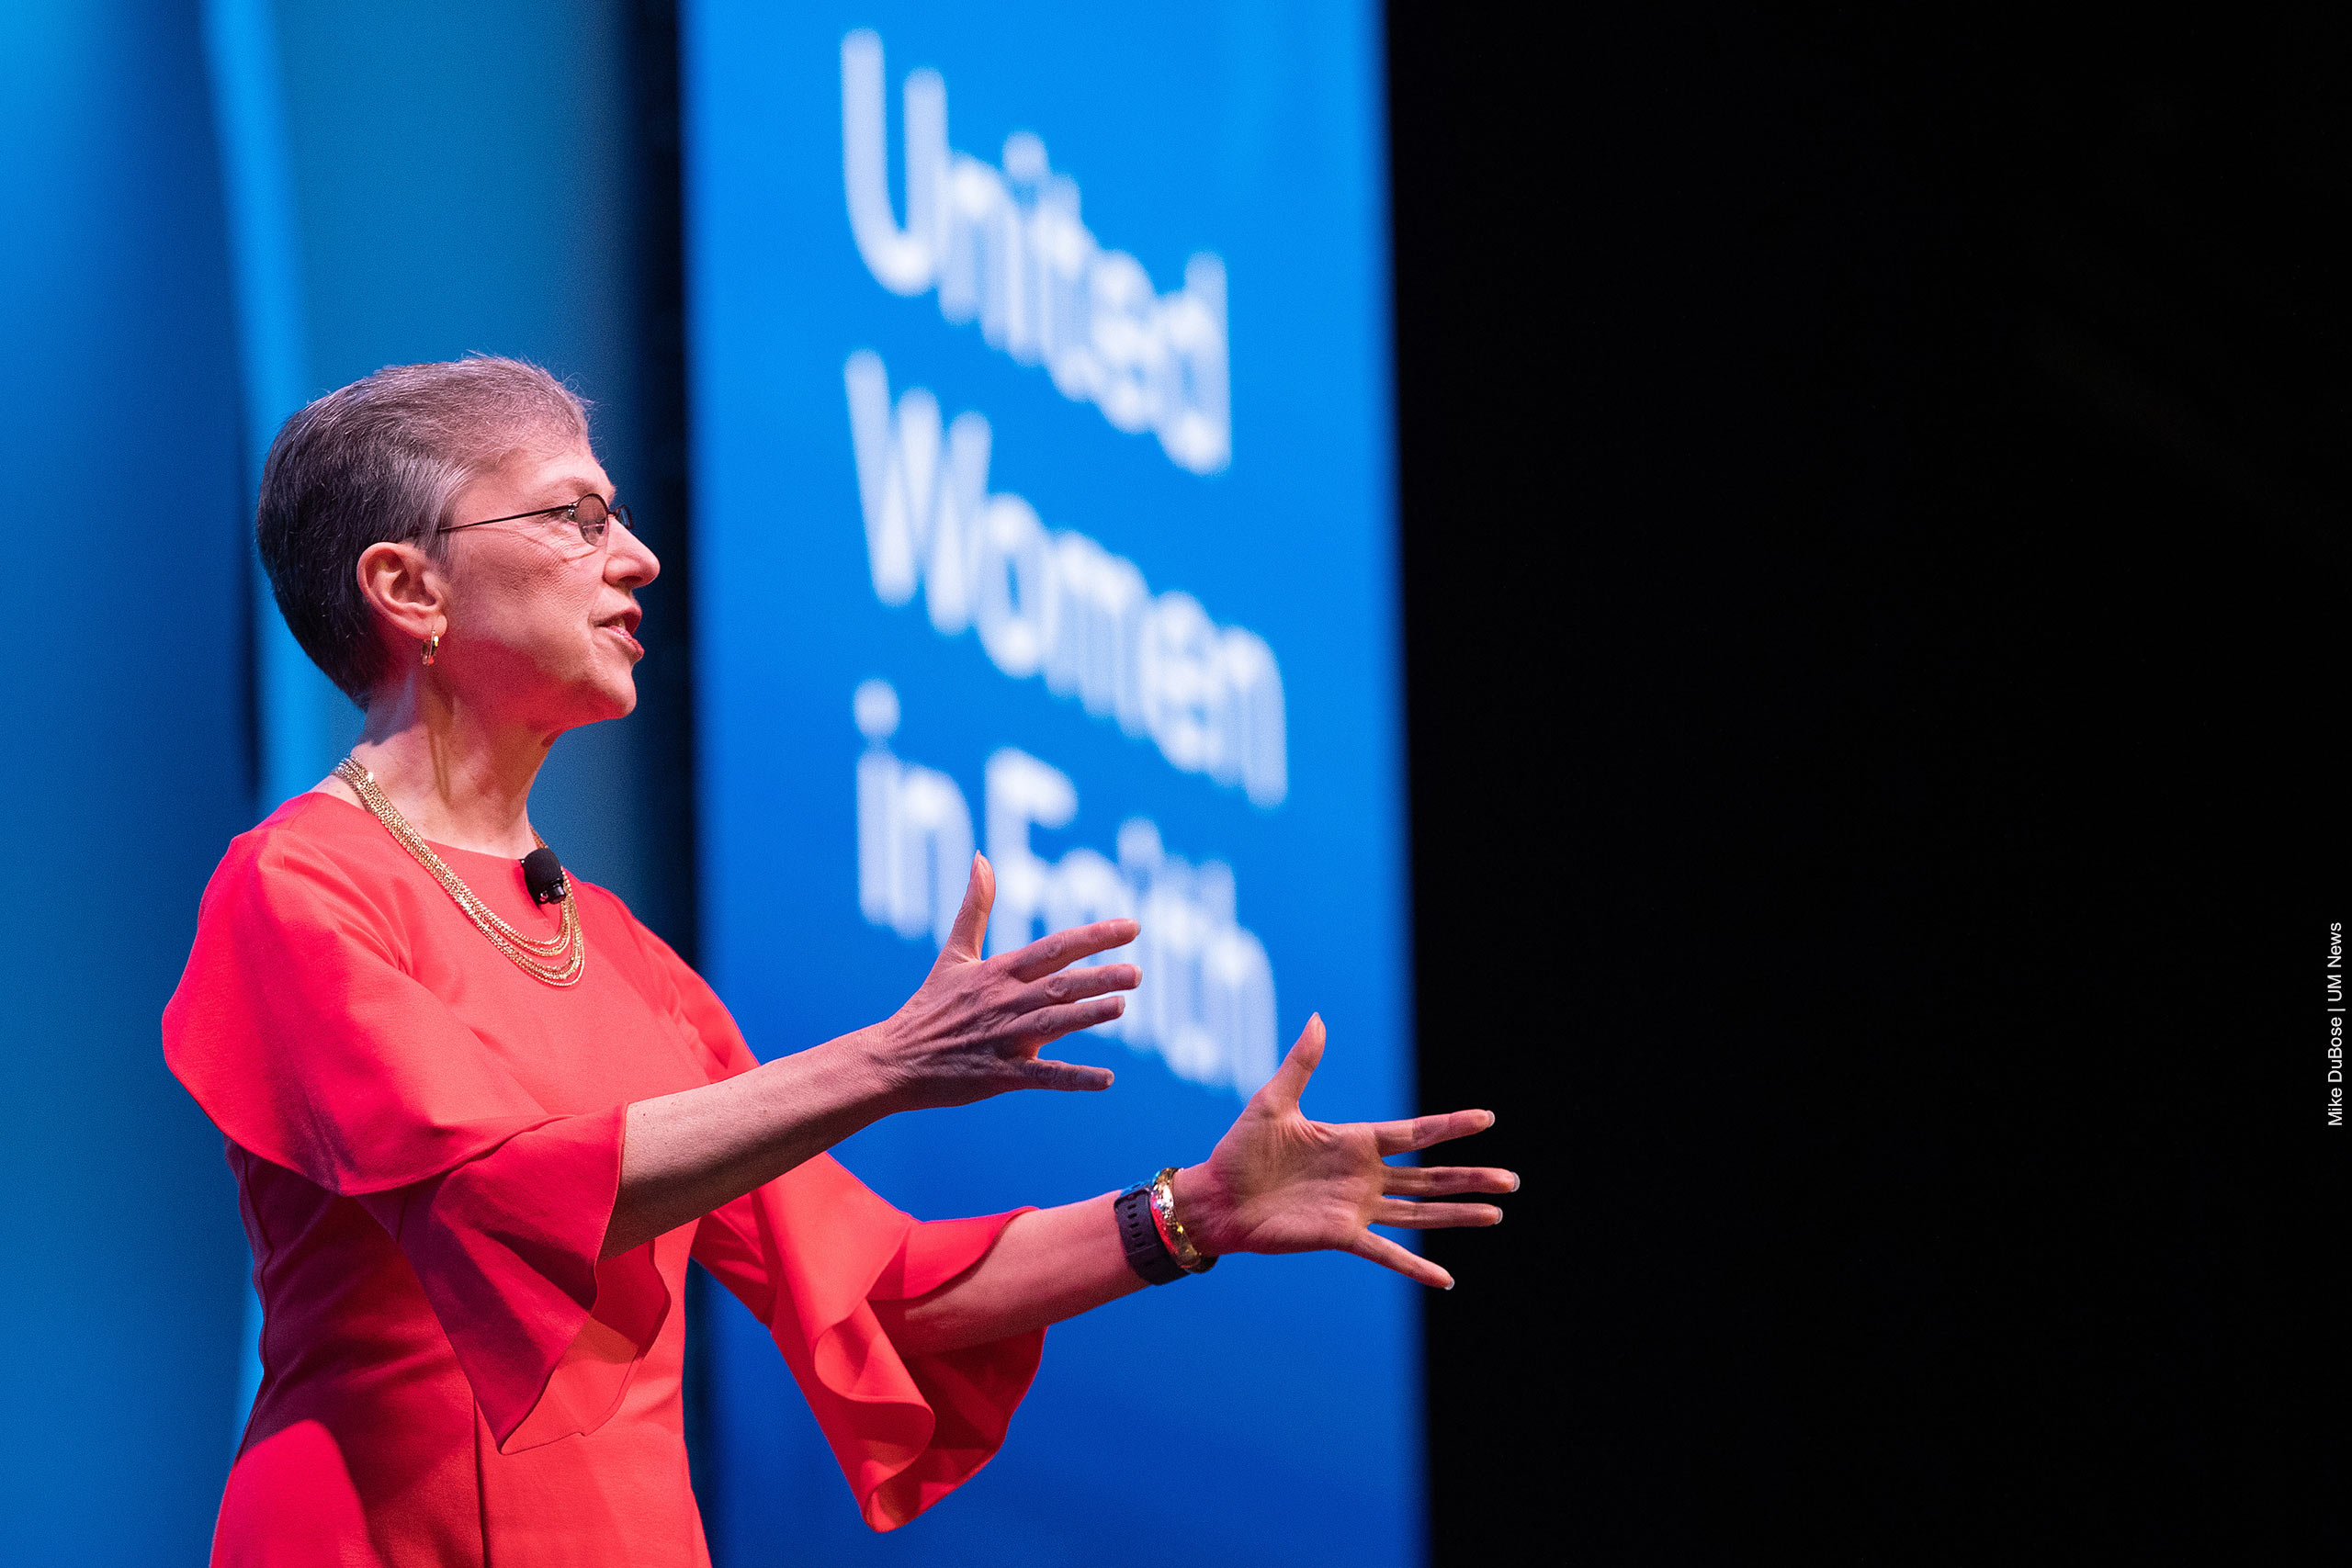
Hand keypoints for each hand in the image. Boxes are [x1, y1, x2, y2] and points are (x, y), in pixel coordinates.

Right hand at [871, 855, 1139, 1110]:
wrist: (892, 1060)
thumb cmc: (928, 1006)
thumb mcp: (953, 954)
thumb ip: (974, 906)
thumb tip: (982, 856)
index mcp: (997, 972)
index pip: (1054, 948)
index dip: (1093, 936)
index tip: (1132, 926)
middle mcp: (1003, 1002)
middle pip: (1058, 985)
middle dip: (1099, 977)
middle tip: (1137, 973)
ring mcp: (1002, 1039)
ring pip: (1052, 1024)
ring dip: (1086, 1015)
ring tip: (1121, 1006)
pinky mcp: (998, 1075)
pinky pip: (1042, 1077)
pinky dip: (1074, 1078)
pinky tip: (1106, 1079)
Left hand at [1173, 1015, 1514, 1288]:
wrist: (1214, 1197)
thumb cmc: (1239, 1149)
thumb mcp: (1273, 1101)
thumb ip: (1302, 1063)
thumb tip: (1318, 1018)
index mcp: (1353, 1141)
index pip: (1415, 1133)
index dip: (1451, 1125)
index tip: (1487, 1118)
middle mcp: (1363, 1176)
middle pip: (1430, 1176)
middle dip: (1470, 1176)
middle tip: (1512, 1180)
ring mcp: (1355, 1208)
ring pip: (1419, 1213)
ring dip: (1457, 1214)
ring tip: (1496, 1214)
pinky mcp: (1340, 1236)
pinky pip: (1386, 1252)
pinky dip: (1415, 1266)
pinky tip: (1445, 1278)